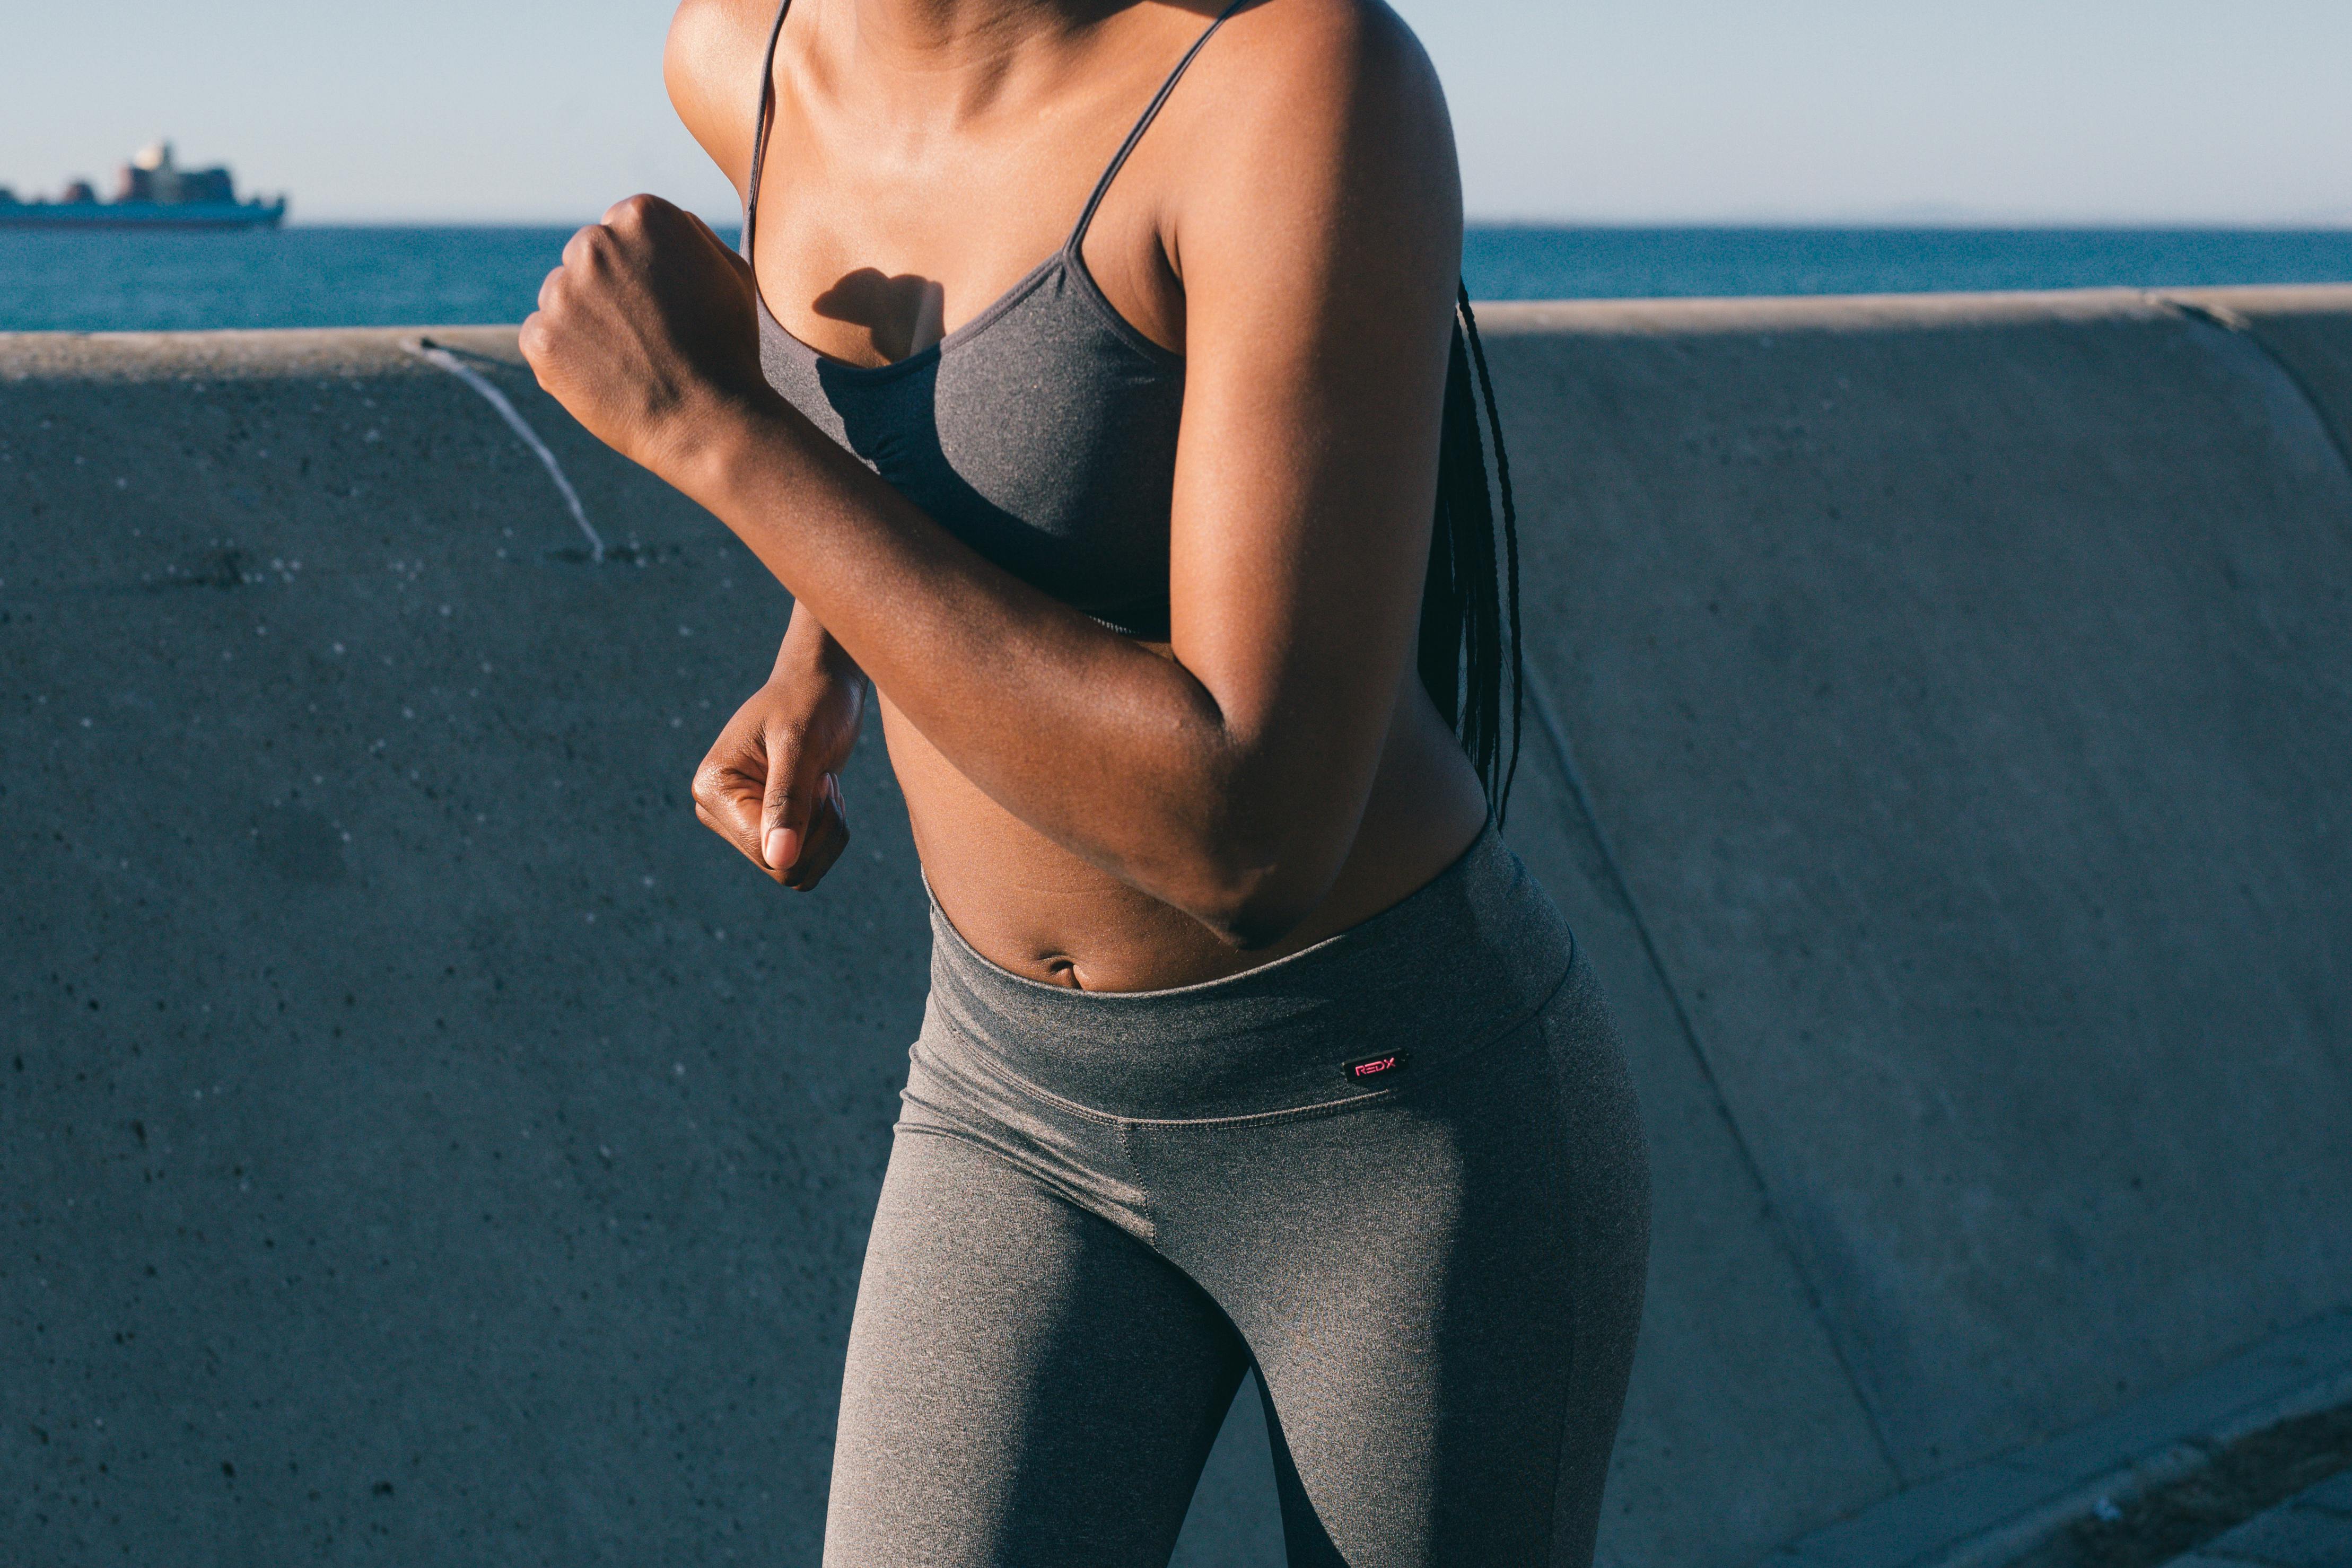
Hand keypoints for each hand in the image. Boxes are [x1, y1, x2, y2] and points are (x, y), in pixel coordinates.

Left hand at [519, 193, 776, 477]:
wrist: (708, 422)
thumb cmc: (728, 349)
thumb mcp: (730, 273)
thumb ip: (690, 235)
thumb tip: (663, 222)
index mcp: (642, 216)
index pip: (621, 230)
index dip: (643, 271)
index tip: (662, 303)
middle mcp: (595, 243)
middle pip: (586, 259)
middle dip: (608, 291)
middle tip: (645, 336)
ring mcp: (562, 291)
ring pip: (561, 297)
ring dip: (585, 323)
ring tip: (629, 361)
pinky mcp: (540, 338)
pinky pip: (539, 337)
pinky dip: (563, 357)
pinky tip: (604, 378)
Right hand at [691, 660, 866, 890]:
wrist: (823, 683)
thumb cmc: (810, 700)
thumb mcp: (801, 745)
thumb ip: (788, 801)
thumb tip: (779, 860)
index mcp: (713, 789)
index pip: (766, 853)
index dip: (809, 830)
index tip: (820, 779)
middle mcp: (720, 811)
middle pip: (782, 867)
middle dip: (819, 831)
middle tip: (825, 782)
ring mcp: (744, 820)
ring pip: (797, 869)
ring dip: (828, 832)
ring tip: (824, 783)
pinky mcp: (769, 824)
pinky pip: (806, 860)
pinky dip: (828, 832)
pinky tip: (823, 792)